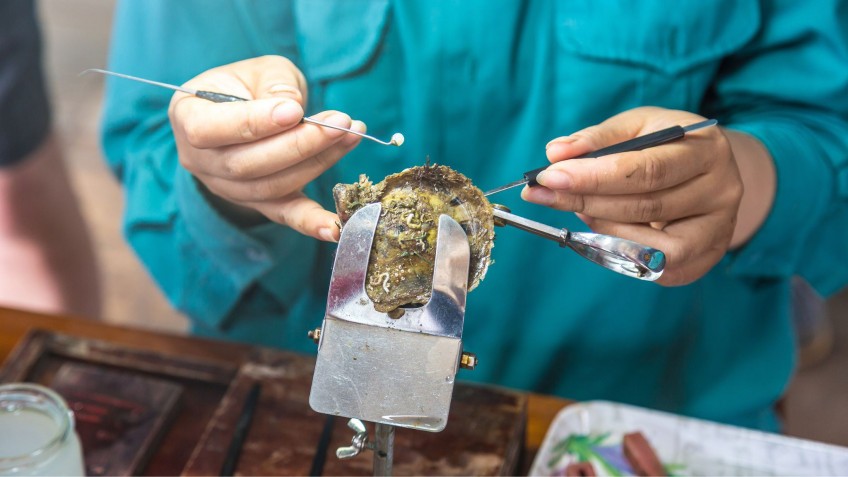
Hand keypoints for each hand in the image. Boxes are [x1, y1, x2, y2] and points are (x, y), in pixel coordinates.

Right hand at [169, 55, 364, 241]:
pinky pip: (284, 216)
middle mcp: (200, 160)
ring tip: (350, 136)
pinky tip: (335, 228)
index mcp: (188, 117)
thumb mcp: (260, 70)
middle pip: (248, 163)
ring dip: (317, 163)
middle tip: (339, 123)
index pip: (211, 129)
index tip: (295, 110)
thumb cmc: (249, 85)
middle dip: (300, 144)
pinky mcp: (258, 204)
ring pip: (272, 186)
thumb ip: (275, 83)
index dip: (254, 123)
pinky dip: (311, 223)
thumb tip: (293, 106)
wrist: (246, 112)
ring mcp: (227, 188)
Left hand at [522, 107, 743, 285]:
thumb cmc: (666, 144)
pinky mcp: (707, 256)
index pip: (645, 170)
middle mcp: (721, 190)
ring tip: (579, 207)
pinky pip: (658, 268)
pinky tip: (603, 228)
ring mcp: (718, 229)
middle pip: (645, 207)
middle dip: (584, 201)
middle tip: (541, 195)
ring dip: (602, 227)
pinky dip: (622, 250)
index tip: (548, 176)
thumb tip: (555, 153)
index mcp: (706, 149)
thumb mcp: (637, 126)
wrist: (709, 169)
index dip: (593, 177)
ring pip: (651, 244)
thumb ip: (597, 139)